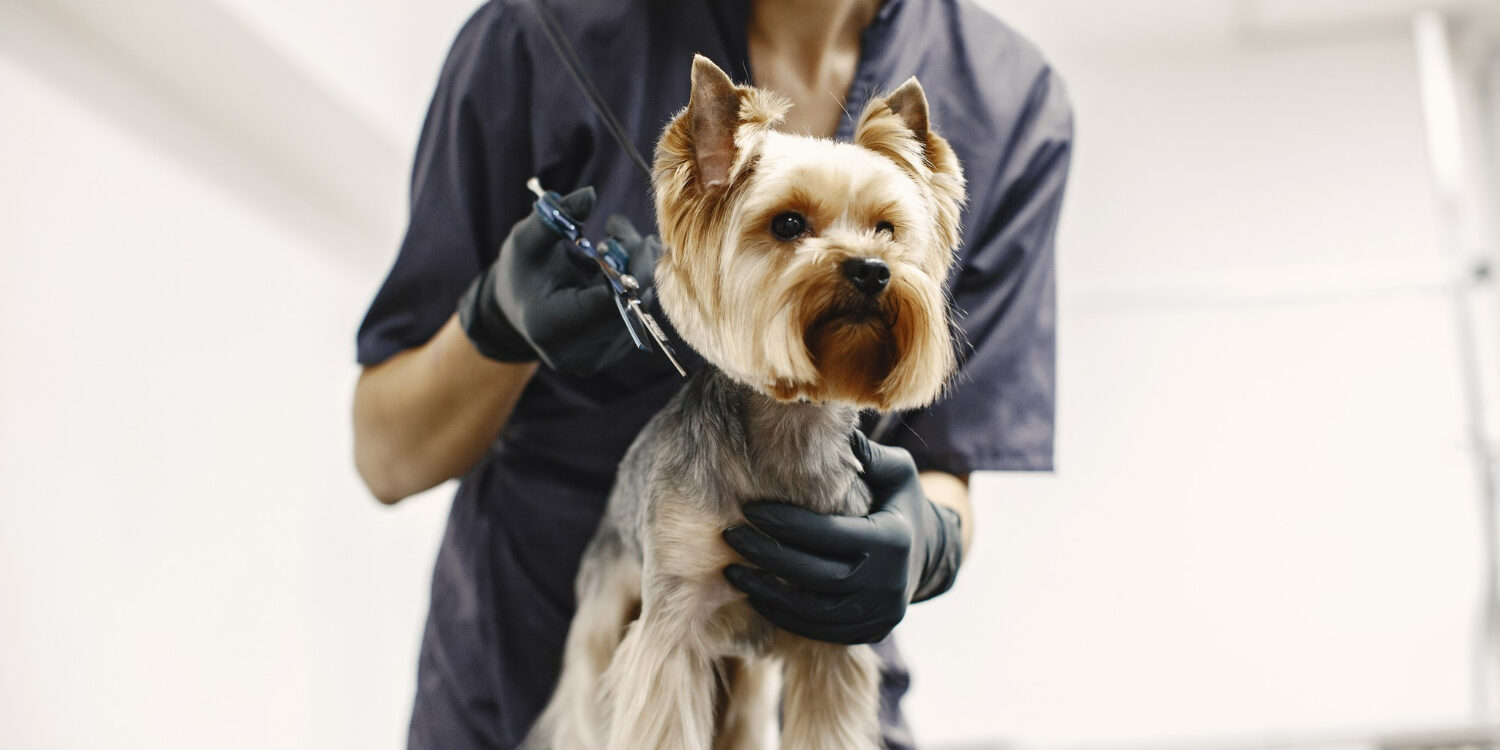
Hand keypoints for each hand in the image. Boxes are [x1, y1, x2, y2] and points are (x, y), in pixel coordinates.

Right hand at [457, 187, 661, 375]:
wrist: (520, 310)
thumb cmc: (522, 271)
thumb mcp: (527, 239)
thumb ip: (555, 217)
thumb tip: (589, 195)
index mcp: (549, 326)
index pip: (606, 303)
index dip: (628, 268)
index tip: (628, 234)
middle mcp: (575, 354)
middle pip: (628, 306)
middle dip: (634, 262)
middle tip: (622, 229)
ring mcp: (596, 359)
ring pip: (638, 310)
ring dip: (637, 270)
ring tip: (616, 240)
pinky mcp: (612, 355)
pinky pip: (637, 316)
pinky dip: (634, 286)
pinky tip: (616, 265)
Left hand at [722, 431, 963, 644]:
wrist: (929, 554)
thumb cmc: (899, 503)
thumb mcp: (896, 471)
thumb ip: (864, 453)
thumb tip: (823, 421)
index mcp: (893, 540)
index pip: (828, 534)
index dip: (785, 522)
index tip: (749, 509)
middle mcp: (888, 582)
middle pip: (814, 575)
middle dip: (767, 556)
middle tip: (731, 537)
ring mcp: (879, 613)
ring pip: (812, 610)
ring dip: (768, 593)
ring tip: (734, 572)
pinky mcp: (869, 632)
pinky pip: (819, 630)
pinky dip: (785, 616)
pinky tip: (757, 596)